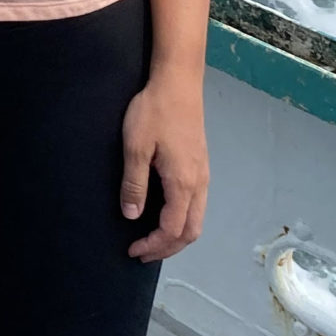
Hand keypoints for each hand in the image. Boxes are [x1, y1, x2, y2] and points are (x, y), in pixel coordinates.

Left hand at [121, 71, 208, 259]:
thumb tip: (132, 216)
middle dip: (167, 248)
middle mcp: (199, 183)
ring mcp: (203, 174)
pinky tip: (164, 215)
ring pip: (197, 219)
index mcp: (183, 183)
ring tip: (152, 240)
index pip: (172, 229)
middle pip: (191, 231)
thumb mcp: (135, 147)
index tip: (132, 250)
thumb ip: (134, 184)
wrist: (178, 82)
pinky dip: (182, 220)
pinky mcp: (201, 165)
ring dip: (176, 236)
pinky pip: (197, 205)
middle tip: (142, 253)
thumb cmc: (154, 111)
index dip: (154, 245)